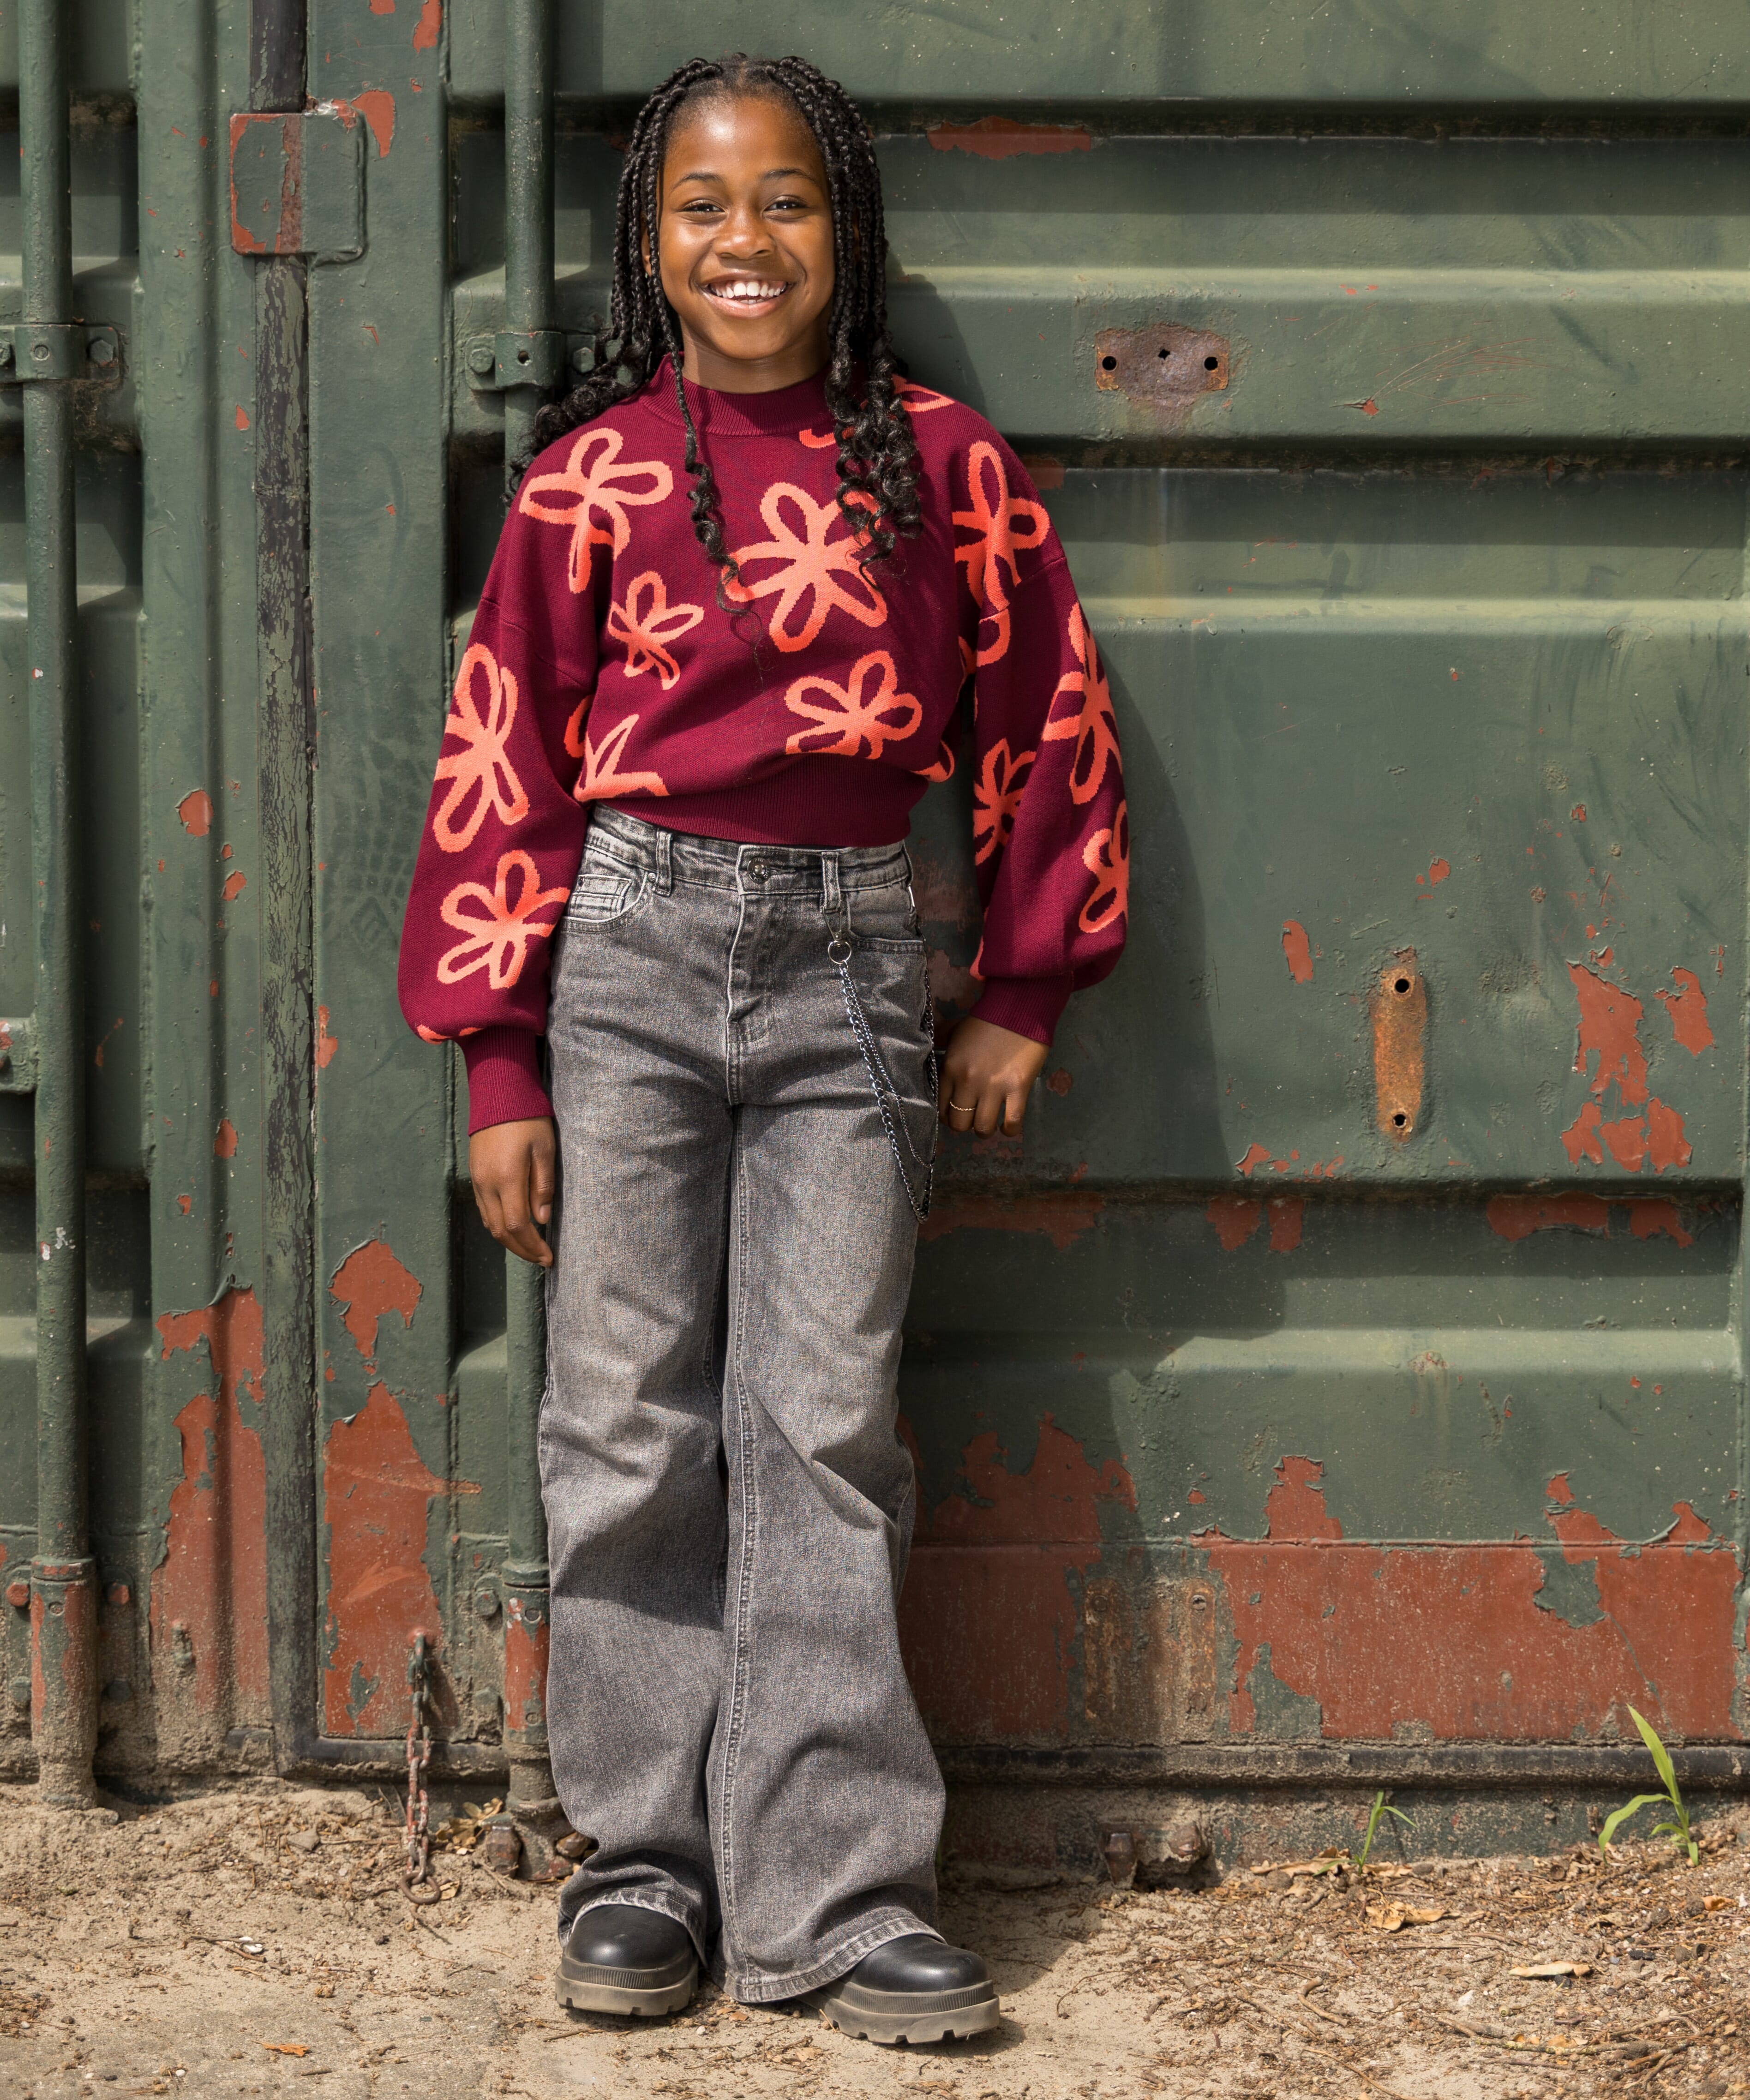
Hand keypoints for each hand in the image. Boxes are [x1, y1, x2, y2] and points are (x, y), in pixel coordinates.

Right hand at [469, 1117, 555, 1266]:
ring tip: (530, 1248)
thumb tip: (541, 1220)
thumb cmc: (528, 1120)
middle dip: (522, 1250)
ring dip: (509, 1240)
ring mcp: (477, 1181)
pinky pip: (483, 1209)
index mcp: (507, 1178)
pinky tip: (512, 1228)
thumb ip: (543, 1186)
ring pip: (489, 1223)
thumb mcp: (545, 1150)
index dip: (532, 1246)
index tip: (548, 1257)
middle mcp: (487, 1184)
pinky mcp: (474, 1175)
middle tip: (541, 1259)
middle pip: (500, 1231)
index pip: (517, 1225)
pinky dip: (497, 1225)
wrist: (498, 1095)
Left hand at [937, 1017, 1048, 1137]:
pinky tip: (1008, 1127)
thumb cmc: (985, 1021)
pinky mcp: (1018, 1089)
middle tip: (973, 1118)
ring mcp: (993, 1087)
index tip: (955, 1113)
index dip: (947, 1115)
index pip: (940, 1107)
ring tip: (990, 1123)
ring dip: (985, 1130)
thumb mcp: (955, 1030)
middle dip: (965, 1125)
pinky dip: (1009, 1130)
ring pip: (982, 1128)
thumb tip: (926, 1048)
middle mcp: (968, 1081)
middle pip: (959, 1123)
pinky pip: (1011, 1122)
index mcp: (951, 1068)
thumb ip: (941, 1042)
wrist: (1017, 1009)